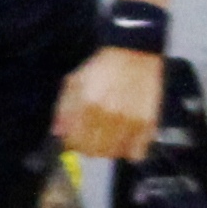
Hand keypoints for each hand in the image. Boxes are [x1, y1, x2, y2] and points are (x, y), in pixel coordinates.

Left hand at [55, 41, 160, 161]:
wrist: (133, 54)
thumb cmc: (103, 68)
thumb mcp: (75, 83)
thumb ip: (64, 109)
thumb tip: (59, 133)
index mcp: (89, 105)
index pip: (76, 141)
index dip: (73, 144)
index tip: (74, 142)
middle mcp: (110, 115)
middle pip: (94, 152)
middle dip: (89, 149)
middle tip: (91, 140)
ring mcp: (130, 120)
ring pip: (114, 153)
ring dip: (109, 150)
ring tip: (109, 137)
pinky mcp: (148, 122)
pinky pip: (137, 151)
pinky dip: (130, 150)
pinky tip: (126, 139)